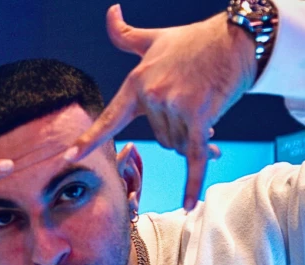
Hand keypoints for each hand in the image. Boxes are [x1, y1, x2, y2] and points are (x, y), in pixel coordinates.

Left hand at [68, 5, 256, 209]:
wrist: (235, 39)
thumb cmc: (193, 41)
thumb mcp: (154, 38)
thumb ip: (126, 34)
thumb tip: (110, 10)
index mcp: (136, 84)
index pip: (109, 118)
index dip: (90, 140)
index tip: (69, 157)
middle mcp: (151, 97)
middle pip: (157, 137)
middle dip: (174, 129)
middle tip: (191, 102)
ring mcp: (175, 108)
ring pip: (175, 145)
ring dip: (190, 137)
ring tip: (204, 109)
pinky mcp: (199, 118)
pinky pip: (193, 157)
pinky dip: (193, 183)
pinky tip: (190, 205)